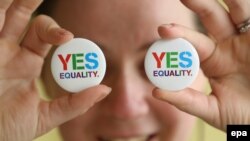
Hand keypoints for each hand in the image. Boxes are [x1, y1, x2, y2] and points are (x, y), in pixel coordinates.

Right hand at [0, 0, 110, 140]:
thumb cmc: (7, 129)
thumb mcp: (44, 117)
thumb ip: (75, 104)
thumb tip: (106, 89)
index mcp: (28, 64)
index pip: (48, 40)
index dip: (60, 35)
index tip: (69, 38)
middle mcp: (12, 51)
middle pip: (30, 22)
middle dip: (42, 14)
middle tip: (58, 21)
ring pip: (9, 13)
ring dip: (22, 2)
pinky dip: (2, 6)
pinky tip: (8, 0)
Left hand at [153, 0, 249, 130]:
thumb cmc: (243, 117)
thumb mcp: (212, 110)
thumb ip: (186, 101)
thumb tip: (156, 92)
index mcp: (213, 60)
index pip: (193, 43)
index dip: (180, 35)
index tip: (164, 30)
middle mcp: (228, 45)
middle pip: (211, 19)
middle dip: (198, 6)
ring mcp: (246, 39)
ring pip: (235, 11)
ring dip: (222, 0)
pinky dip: (244, 5)